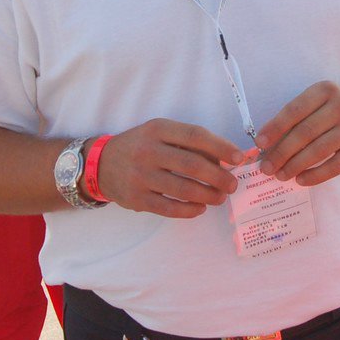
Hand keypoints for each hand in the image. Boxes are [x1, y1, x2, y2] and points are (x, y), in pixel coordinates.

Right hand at [95, 119, 244, 217]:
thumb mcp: (159, 133)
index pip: (195, 136)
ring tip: (220, 197)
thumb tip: (224, 159)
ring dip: (208, 195)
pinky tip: (200, 208)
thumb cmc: (140, 146)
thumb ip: (187, 142)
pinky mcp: (137, 199)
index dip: (220, 147)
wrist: (101, 164)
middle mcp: (148, 151)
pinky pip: (169, 208)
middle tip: (232, 184)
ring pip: (183, 189)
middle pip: (192, 165)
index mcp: (158, 129)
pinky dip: (189, 210)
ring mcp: (141, 177)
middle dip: (219, 176)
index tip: (239, 158)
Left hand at [255, 80, 339, 185]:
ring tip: (280, 175)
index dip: (275, 127)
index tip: (260, 143)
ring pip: (319, 150)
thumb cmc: (335, 109)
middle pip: (305, 132)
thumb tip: (267, 143)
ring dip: (295, 165)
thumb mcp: (318, 101)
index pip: (295, 110)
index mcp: (325, 90)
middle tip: (266, 167)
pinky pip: (335, 166)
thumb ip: (295, 117)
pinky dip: (315, 175)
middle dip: (282, 152)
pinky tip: (300, 180)